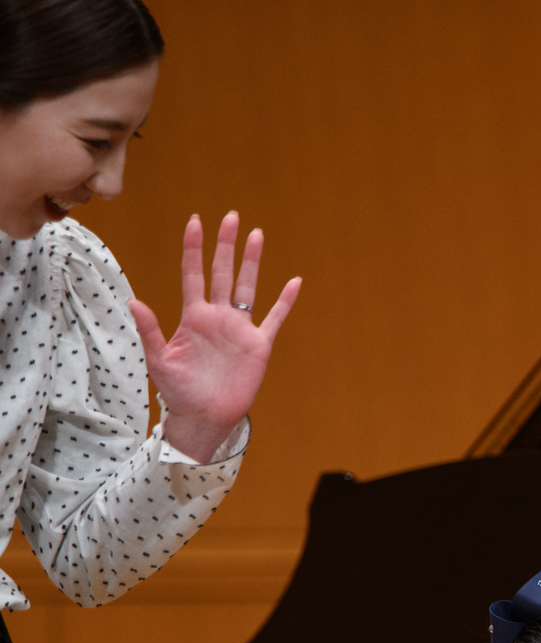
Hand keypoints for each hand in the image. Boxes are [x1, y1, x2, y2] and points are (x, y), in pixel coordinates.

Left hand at [130, 213, 300, 462]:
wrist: (204, 415)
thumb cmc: (178, 390)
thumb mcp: (159, 360)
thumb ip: (150, 330)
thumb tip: (134, 301)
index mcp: (193, 316)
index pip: (193, 273)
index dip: (194, 248)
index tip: (195, 221)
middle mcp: (217, 316)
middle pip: (223, 272)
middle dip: (226, 244)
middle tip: (231, 217)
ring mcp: (239, 329)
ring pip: (248, 287)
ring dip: (252, 262)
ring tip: (257, 235)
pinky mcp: (259, 345)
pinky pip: (275, 318)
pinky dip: (285, 301)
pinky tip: (294, 282)